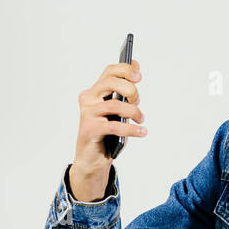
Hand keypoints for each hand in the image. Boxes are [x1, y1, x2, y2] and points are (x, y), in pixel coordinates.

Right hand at [70, 59, 144, 200]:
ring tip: (141, 120)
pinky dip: (131, 129)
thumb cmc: (107, 134)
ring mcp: (87, 114)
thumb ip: (123, 97)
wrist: (92, 158)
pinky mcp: (89, 129)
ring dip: (133, 111)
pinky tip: (141, 132)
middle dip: (131, 90)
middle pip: (111, 82)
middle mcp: (88, 99)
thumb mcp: (118, 113)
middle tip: (138, 101)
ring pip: (115, 105)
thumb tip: (135, 80)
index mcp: (95, 92)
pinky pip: (114, 126)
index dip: (126, 69)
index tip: (139, 75)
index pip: (110, 72)